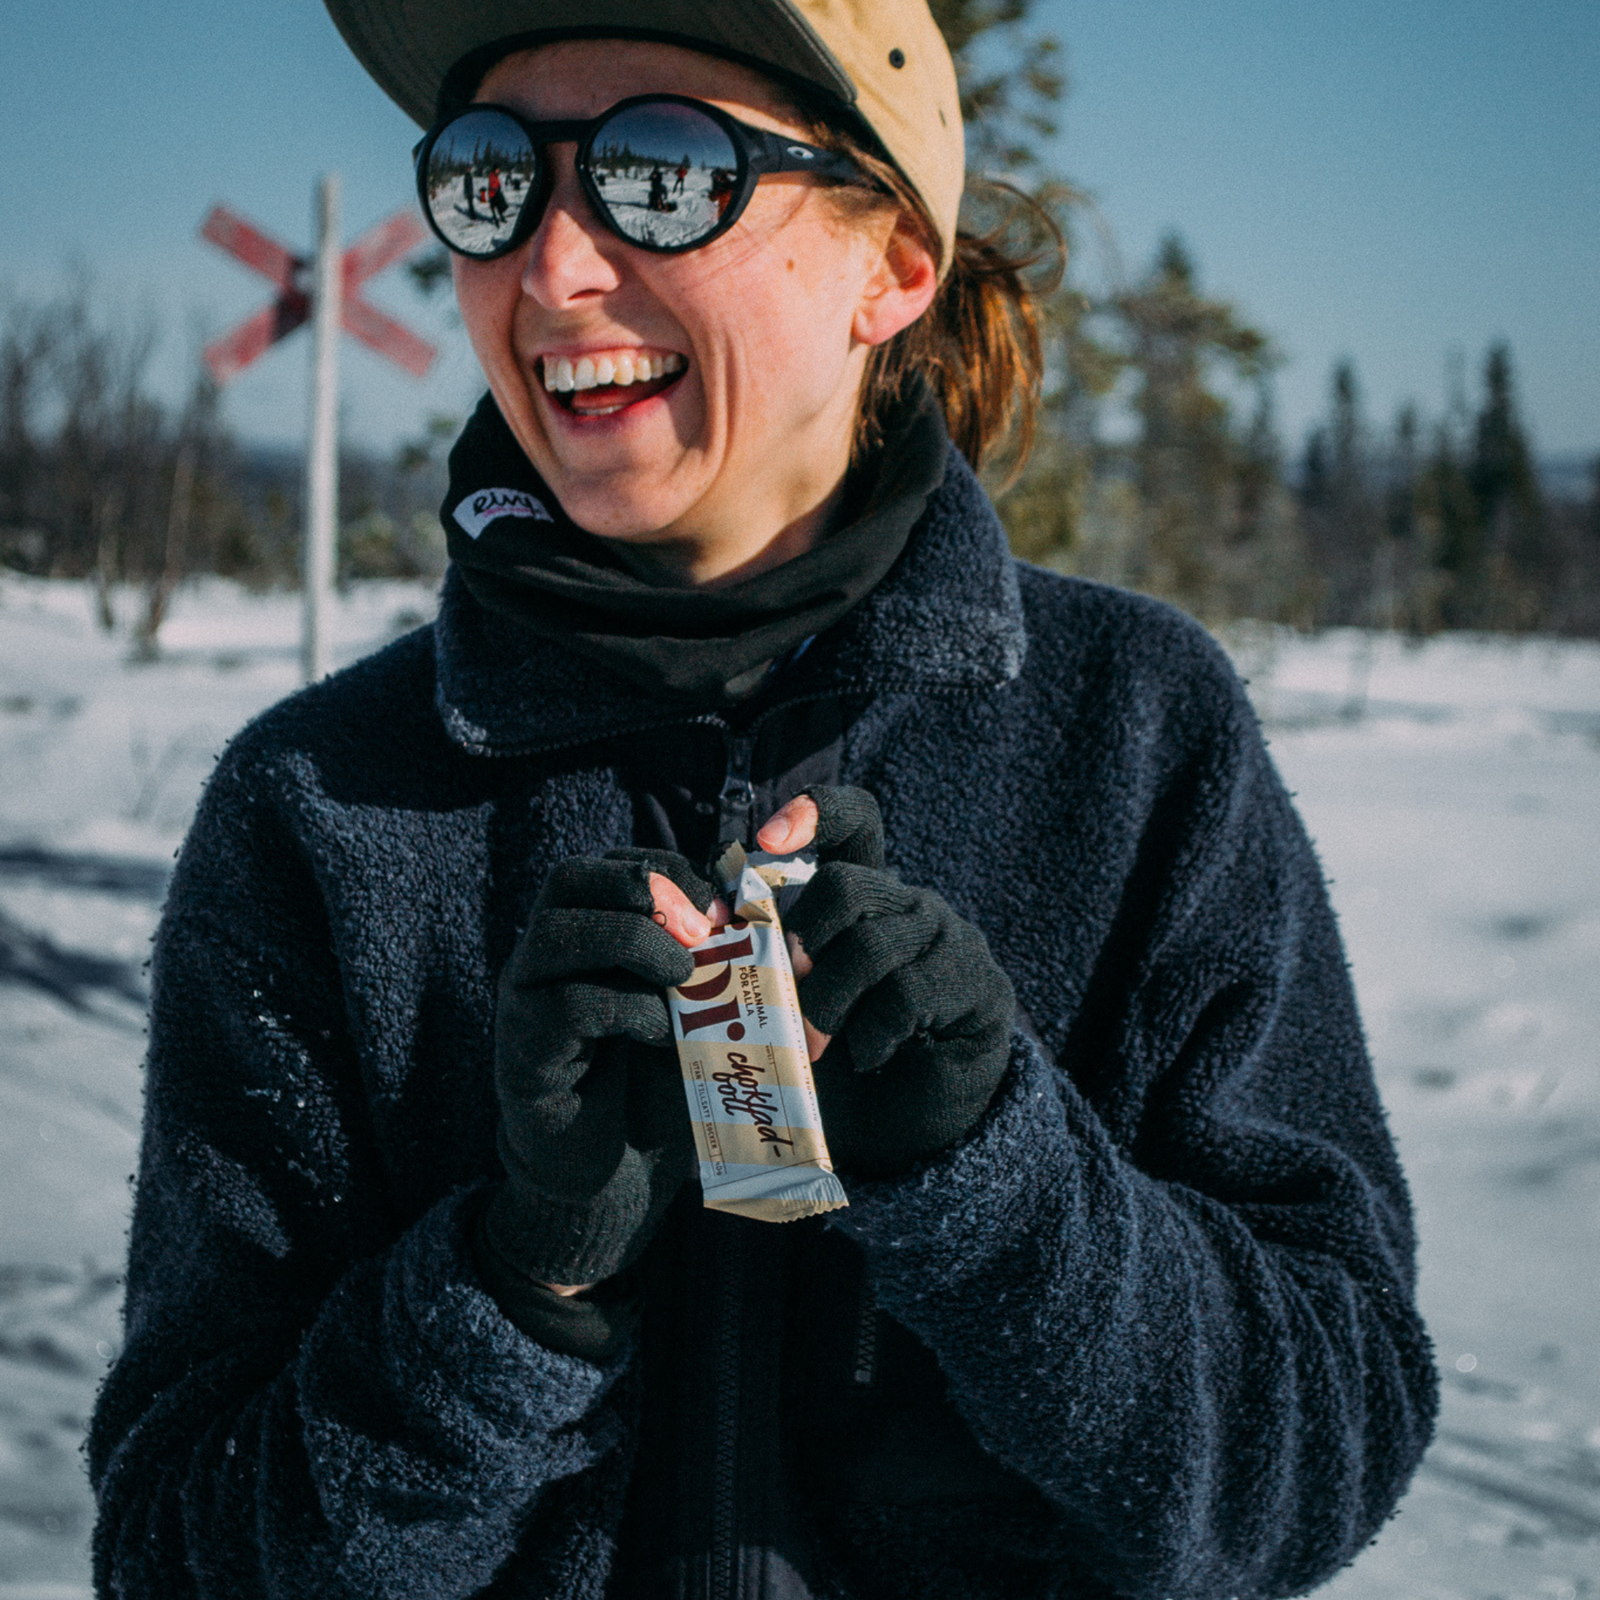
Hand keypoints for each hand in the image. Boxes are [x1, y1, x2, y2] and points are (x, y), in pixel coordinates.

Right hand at [478, 849, 720, 1301]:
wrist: (618, 1171)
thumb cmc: (661, 1080)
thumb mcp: (697, 1010)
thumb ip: (724, 966)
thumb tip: (789, 932)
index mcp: (584, 932)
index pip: (609, 864)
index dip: (666, 869)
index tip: (719, 903)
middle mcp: (542, 957)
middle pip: (569, 878)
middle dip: (644, 891)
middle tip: (702, 928)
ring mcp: (523, 1002)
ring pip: (559, 933)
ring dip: (635, 943)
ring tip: (685, 978)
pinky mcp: (523, 1054)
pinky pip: (566, 1006)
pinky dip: (626, 1009)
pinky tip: (661, 1034)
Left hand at [757, 788, 1014, 1177]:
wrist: (905, 1128)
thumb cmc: (832, 1065)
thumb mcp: (781, 1009)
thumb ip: (740, 965)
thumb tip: (685, 928)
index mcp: (863, 899)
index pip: (854, 821)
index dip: (817, 811)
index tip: (767, 839)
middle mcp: (908, 906)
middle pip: (846, 885)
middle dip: (800, 941)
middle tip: (781, 988)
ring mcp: (950, 941)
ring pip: (873, 944)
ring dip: (827, 1003)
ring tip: (809, 1048)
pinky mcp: (979, 986)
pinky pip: (911, 993)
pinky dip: (873, 1034)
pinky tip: (867, 1058)